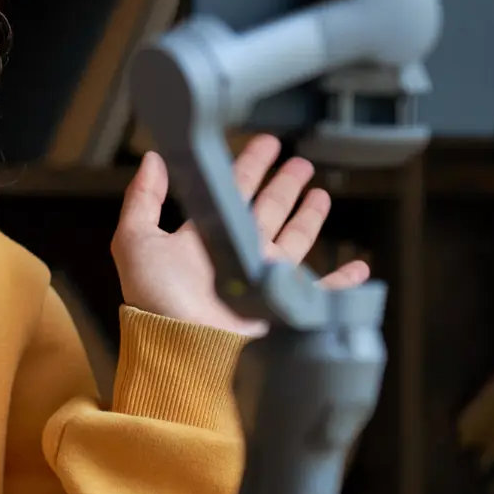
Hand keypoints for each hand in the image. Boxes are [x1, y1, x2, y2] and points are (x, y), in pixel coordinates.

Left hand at [110, 134, 371, 336]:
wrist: (183, 348)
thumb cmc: (156, 302)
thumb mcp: (135, 241)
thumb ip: (143, 198)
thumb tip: (152, 159)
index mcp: (205, 239)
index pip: (232, 192)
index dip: (249, 165)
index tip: (265, 144)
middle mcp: (236, 256)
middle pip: (268, 210)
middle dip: (283, 184)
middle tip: (299, 162)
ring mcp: (263, 281)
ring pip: (293, 239)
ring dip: (308, 216)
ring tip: (320, 193)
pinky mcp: (284, 305)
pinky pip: (321, 292)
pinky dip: (343, 282)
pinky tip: (358, 268)